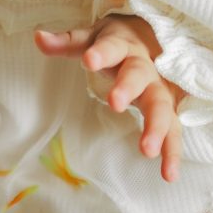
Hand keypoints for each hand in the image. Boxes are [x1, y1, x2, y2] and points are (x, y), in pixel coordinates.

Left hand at [34, 15, 184, 181]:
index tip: (89, 60)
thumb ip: (65, 42)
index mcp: (122, 46)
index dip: (101, 53)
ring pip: (162, 106)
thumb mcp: (90, 39)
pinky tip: (169, 174)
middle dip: (128, 88)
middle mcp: (144, 67)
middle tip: (115, 103)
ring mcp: (158, 89)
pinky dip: (173, 153)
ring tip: (147, 151)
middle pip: (138, 76)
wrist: (154, 40)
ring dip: (156, 127)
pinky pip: (174, 131)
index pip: (111, 47)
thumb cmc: (115, 44)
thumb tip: (38, 37)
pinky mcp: (168, 111)